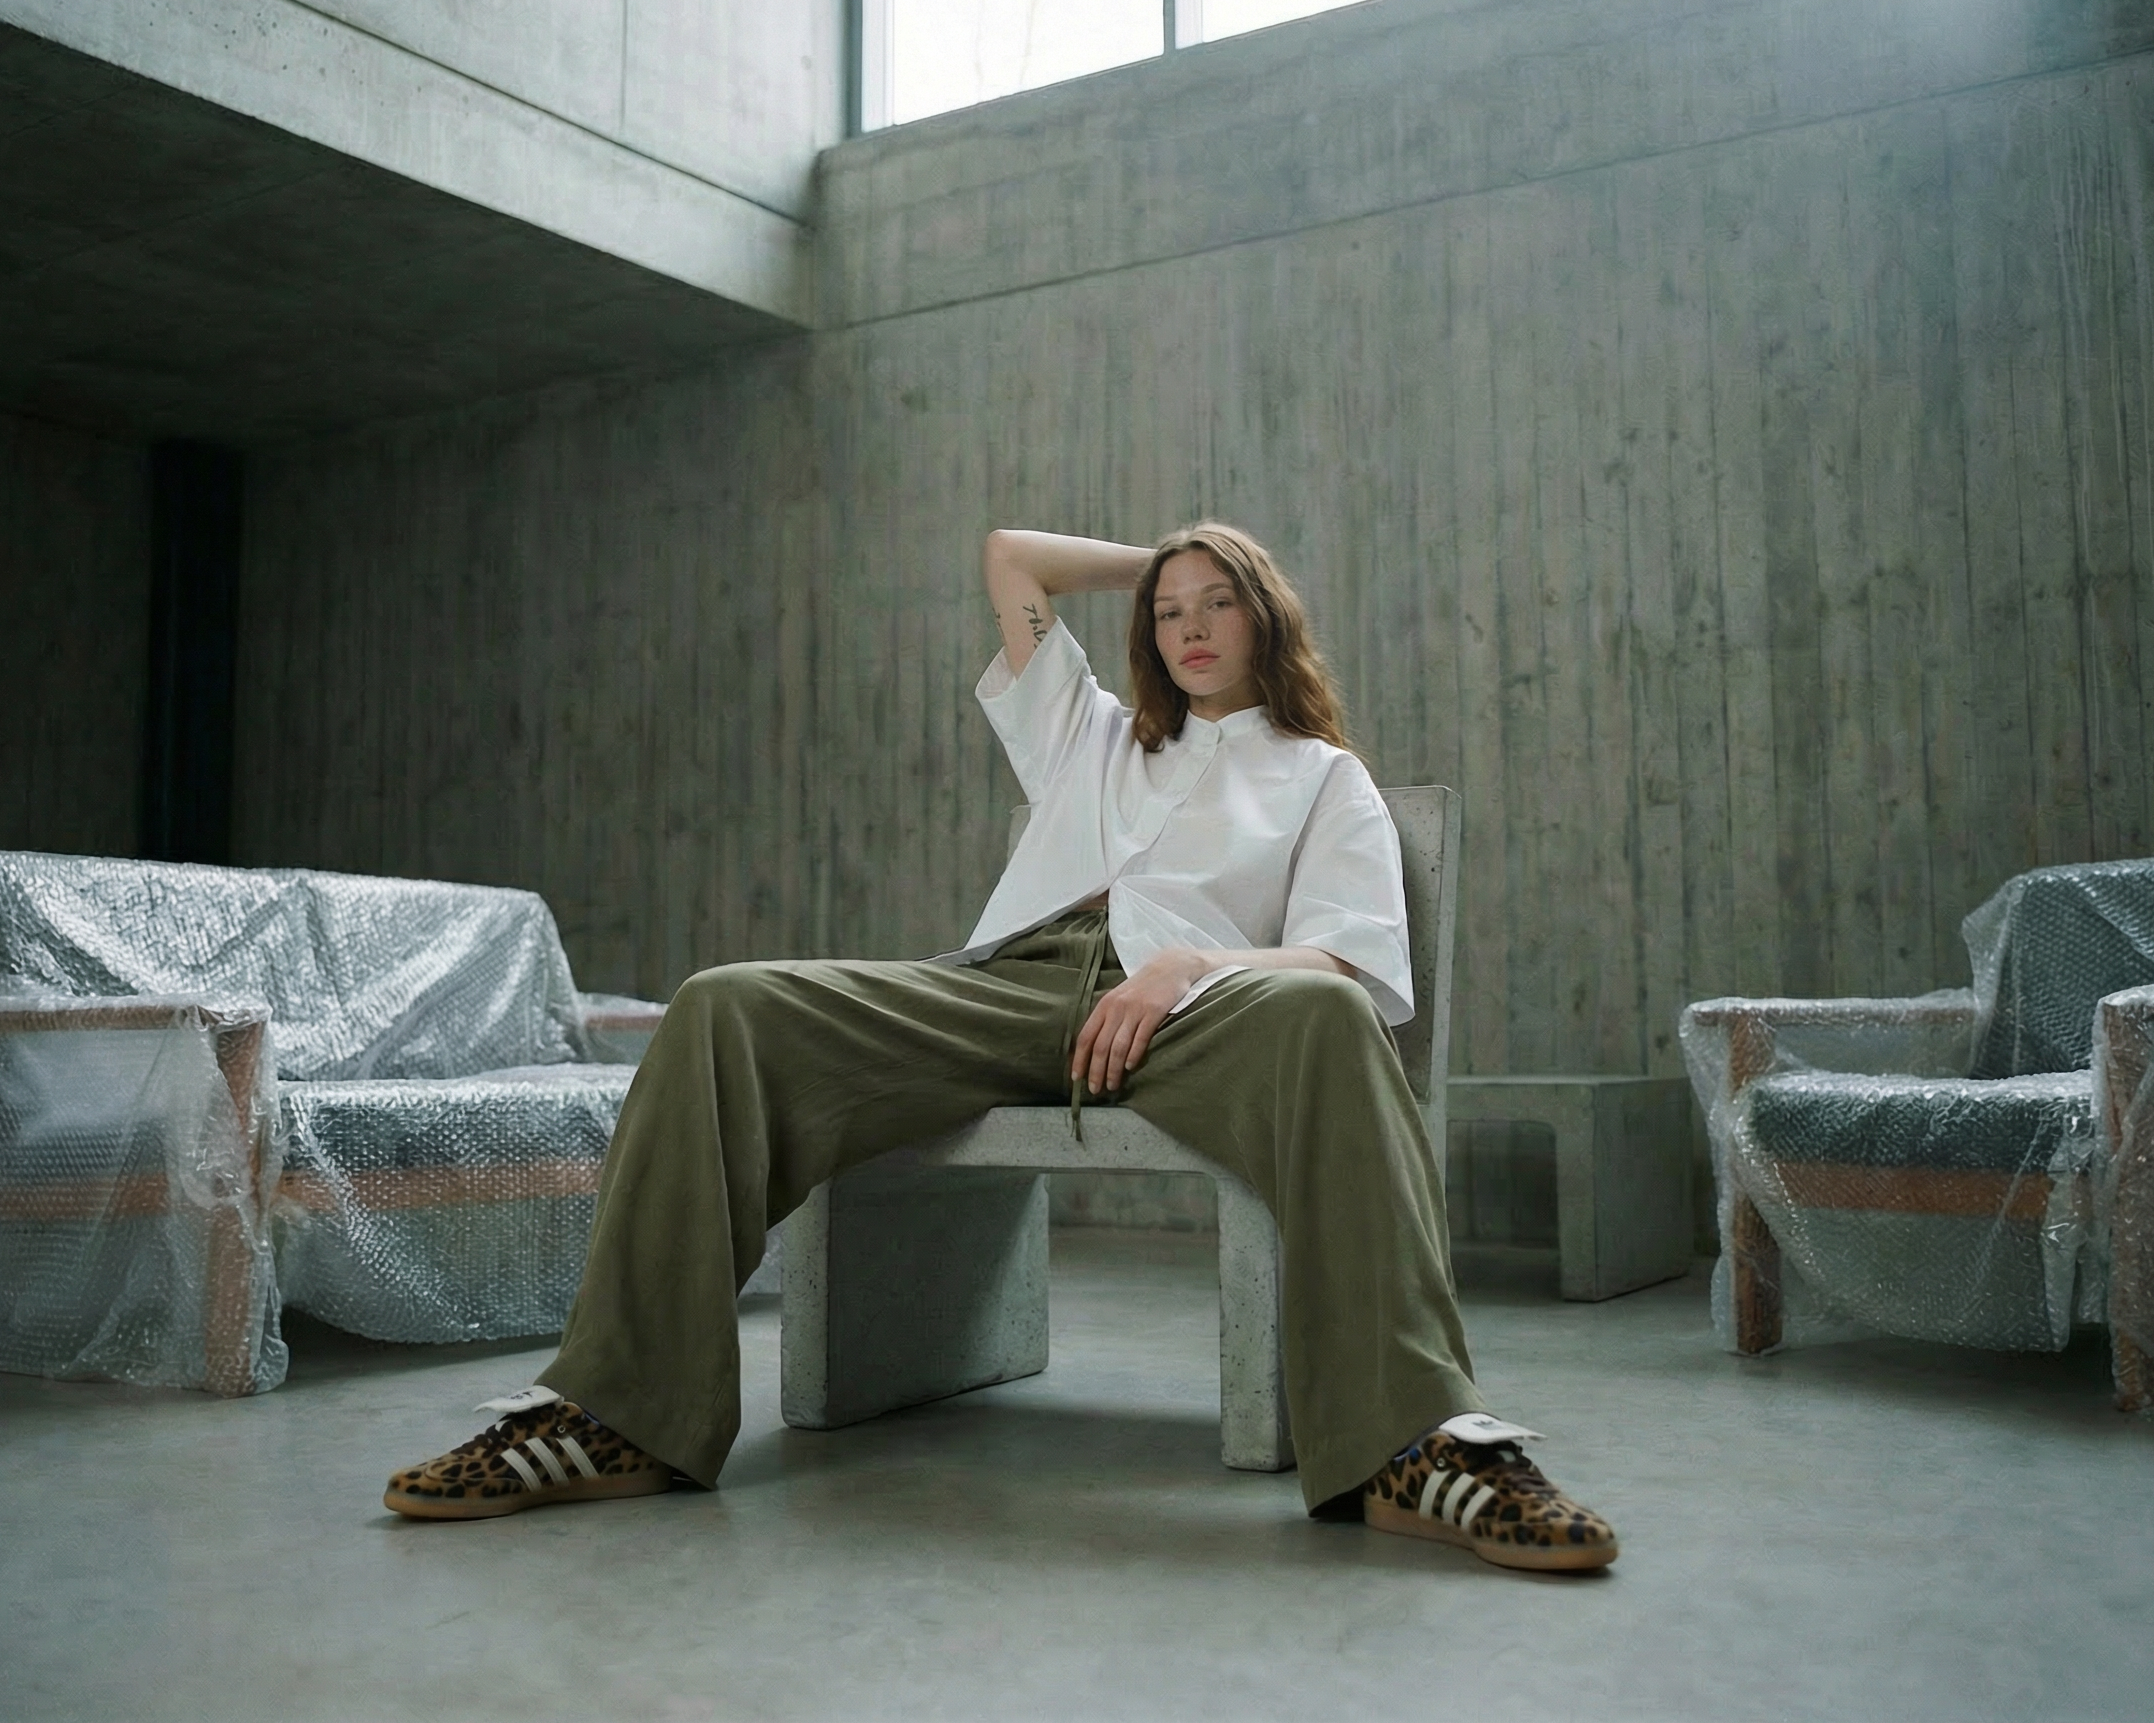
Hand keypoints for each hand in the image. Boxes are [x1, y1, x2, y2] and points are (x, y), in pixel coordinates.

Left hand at [1071, 948, 1204, 1094]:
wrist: (1171, 966)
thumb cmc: (1143, 987)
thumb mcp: (1119, 999)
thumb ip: (1107, 1019)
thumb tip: (1092, 1049)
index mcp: (1104, 1005)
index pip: (1085, 1036)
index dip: (1079, 1059)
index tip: (1077, 1078)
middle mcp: (1116, 1008)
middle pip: (1100, 1046)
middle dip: (1096, 1071)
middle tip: (1096, 1090)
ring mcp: (1135, 1010)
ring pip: (1118, 1046)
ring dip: (1114, 1070)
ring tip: (1113, 1085)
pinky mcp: (1154, 1012)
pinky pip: (1140, 1038)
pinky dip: (1133, 1055)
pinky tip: (1130, 1068)